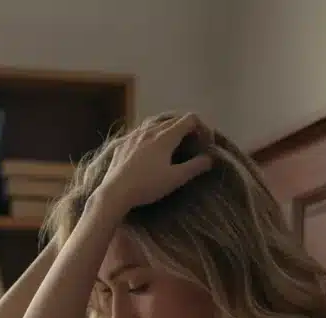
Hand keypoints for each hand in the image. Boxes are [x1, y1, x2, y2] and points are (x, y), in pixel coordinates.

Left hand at [96, 113, 213, 214]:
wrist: (115, 192)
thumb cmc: (148, 185)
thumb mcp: (175, 178)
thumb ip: (195, 166)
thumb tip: (209, 158)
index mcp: (166, 136)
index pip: (190, 119)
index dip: (202, 128)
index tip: (205, 143)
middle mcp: (150, 129)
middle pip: (174, 119)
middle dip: (188, 127)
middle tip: (193, 143)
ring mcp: (135, 134)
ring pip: (156, 122)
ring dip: (169, 128)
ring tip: (173, 142)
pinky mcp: (124, 142)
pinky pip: (142, 131)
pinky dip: (153, 134)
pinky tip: (151, 147)